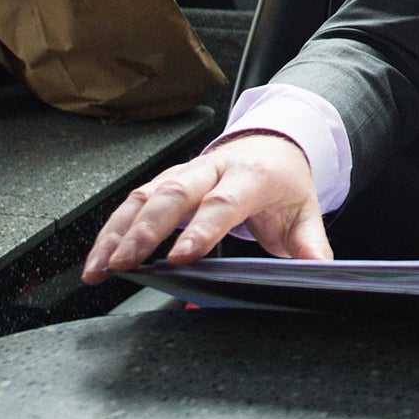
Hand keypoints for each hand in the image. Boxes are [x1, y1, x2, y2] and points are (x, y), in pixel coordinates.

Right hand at [81, 131, 330, 283]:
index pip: (223, 202)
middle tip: (126, 263)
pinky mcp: (164, 181)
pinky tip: (98, 259)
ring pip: (145, 196)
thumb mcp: (305, 212)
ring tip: (100, 267)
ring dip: (119, 231)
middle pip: (174, 195)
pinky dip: (111, 230)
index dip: (201, 229)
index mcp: (251, 175)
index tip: (180, 258)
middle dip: (147, 230)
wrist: (272, 144)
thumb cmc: (284, 183)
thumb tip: (320, 274)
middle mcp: (213, 169)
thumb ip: (311, 246)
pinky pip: (132, 202)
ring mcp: (184, 173)